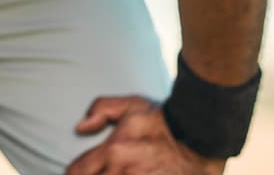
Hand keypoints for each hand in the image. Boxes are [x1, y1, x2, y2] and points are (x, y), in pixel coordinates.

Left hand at [67, 96, 224, 174]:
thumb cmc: (167, 120)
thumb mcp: (133, 105)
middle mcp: (123, 172)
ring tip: (116, 173)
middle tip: (98, 171)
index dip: (71, 174)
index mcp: (113, 150)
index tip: (72, 174)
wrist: (202, 135)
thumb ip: (102, 109)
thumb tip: (80, 126)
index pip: (77, 171)